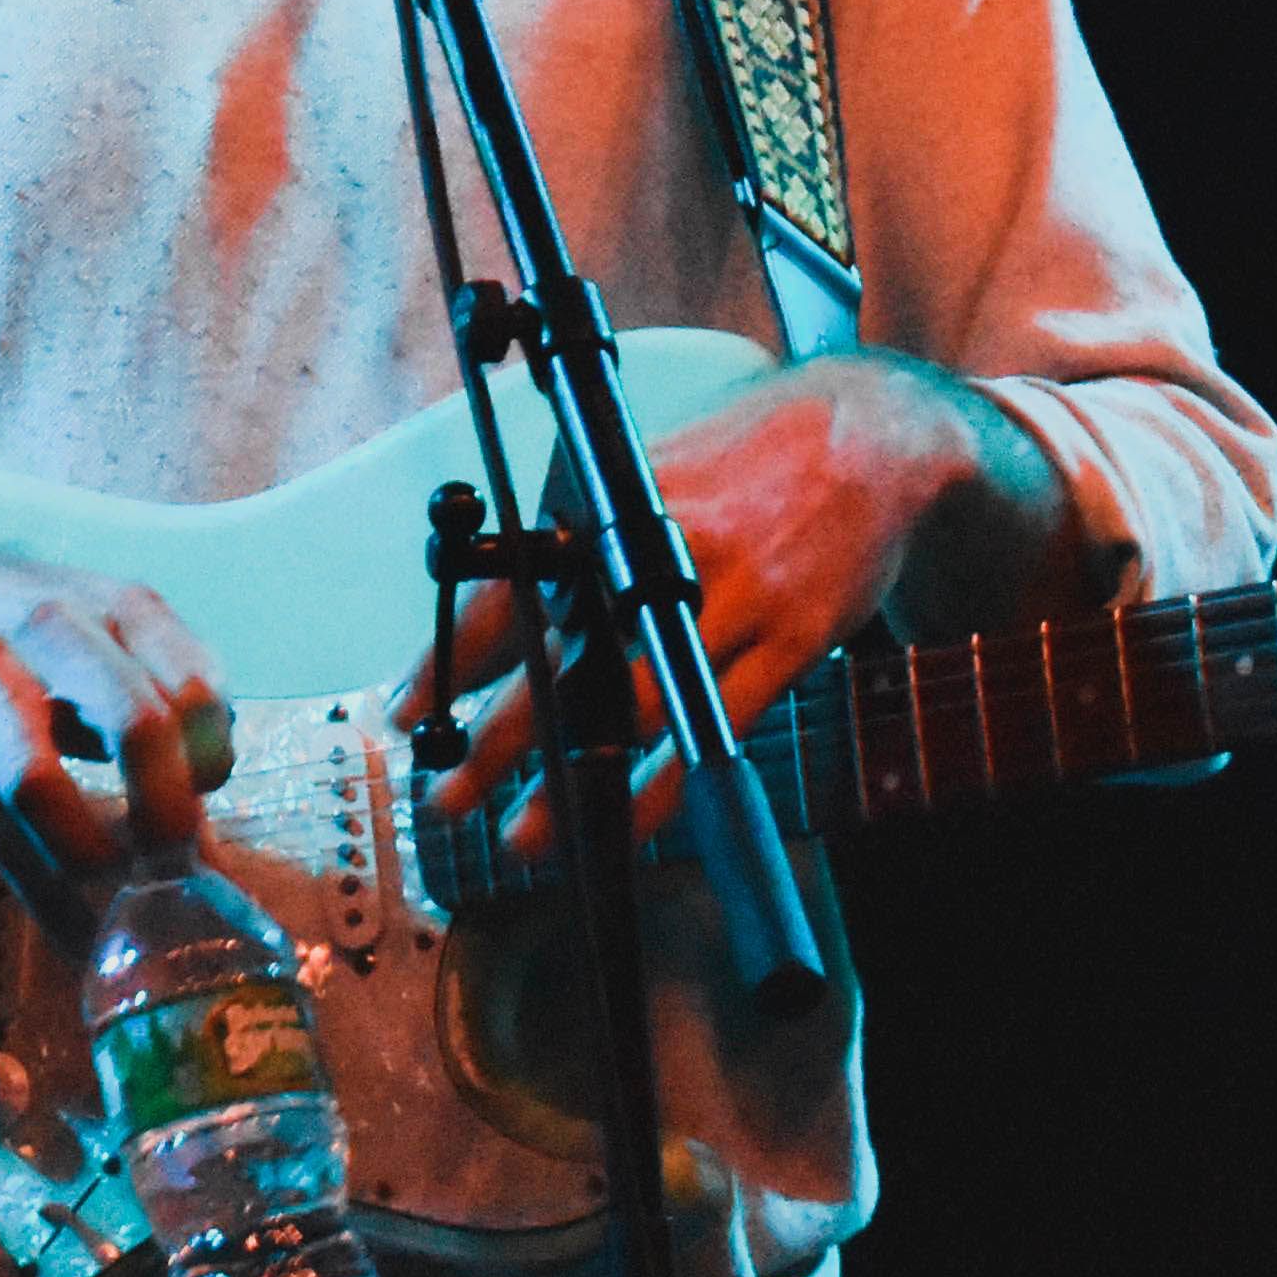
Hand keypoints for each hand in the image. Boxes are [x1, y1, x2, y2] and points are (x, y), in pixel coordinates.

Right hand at [0, 529, 235, 919]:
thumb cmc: (15, 624)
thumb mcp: (98, 632)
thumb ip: (154, 714)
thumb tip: (212, 849)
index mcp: (120, 606)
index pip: (198, 689)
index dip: (213, 762)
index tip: (204, 801)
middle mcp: (56, 628)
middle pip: (136, 724)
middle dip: (166, 817)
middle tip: (178, 873)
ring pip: (40, 780)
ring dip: (93, 857)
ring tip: (121, 903)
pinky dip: (43, 897)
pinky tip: (74, 937)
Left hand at [404, 352, 1019, 861]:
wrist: (866, 441)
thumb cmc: (740, 456)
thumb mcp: (641, 466)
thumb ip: (575, 528)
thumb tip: (496, 599)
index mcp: (612, 506)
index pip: (512, 590)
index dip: (455, 658)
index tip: (410, 708)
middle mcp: (663, 557)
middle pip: (563, 663)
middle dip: (497, 738)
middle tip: (444, 792)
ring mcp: (731, 605)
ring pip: (634, 710)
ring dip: (571, 780)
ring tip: (518, 835)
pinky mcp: (788, 644)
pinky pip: (712, 734)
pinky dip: (663, 788)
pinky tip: (621, 824)